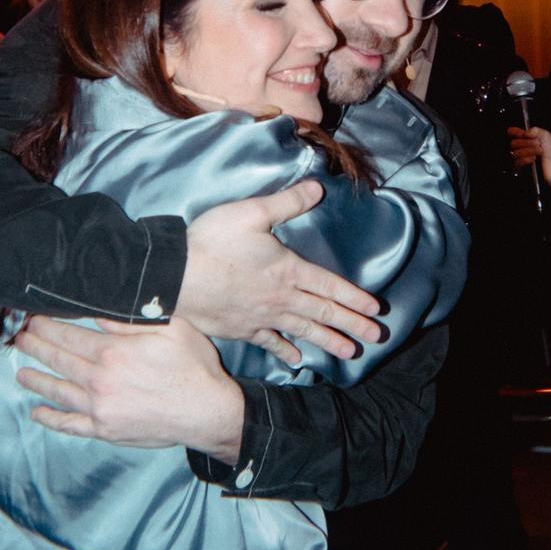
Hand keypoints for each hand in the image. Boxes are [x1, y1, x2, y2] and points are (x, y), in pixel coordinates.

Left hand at [15, 315, 245, 463]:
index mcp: (113, 352)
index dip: (47, 326)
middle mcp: (100, 380)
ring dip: (36, 380)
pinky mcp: (105, 430)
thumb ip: (130, 320)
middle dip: (36, 347)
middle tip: (21, 339)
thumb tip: (98, 312)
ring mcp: (100, 408)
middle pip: (58, 360)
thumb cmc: (193, 368)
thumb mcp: (171, 330)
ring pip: (58, 391)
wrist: (209, 414)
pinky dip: (51, 418)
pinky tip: (37, 412)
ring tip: (21, 372)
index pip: (69, 335)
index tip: (33, 320)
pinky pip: (70, 425)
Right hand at [177, 180, 382, 368]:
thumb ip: (287, 202)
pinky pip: (269, 343)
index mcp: (287, 270)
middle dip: (351, 324)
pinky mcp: (241, 329)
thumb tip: (319, 189)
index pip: (329, 285)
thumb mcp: (251, 212)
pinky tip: (296, 360)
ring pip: (302, 331)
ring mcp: (261, 317)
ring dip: (328, 342)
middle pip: (322, 312)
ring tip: (349, 353)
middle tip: (376, 338)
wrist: (175, 277)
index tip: (375, 309)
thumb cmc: (212, 242)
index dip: (354, 297)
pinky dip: (284, 351)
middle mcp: (280, 298)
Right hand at [508, 126, 550, 203]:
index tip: (516, 132)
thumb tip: (528, 131)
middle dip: (526, 142)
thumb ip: (538, 131)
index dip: (514, 132)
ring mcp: (522, 159)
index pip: (516, 134)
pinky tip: (533, 159)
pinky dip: (524, 159)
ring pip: (515, 152)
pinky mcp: (522, 168)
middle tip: (538, 143)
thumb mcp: (548, 139)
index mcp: (529, 140)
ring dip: (528, 150)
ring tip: (539, 151)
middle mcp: (524, 148)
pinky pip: (516, 163)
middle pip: (514, 143)